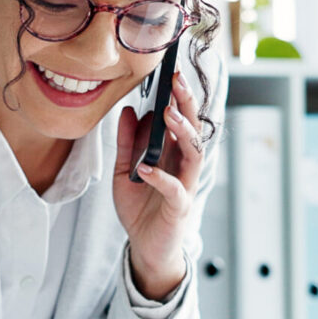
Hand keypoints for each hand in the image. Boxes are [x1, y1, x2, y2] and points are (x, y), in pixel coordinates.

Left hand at [113, 69, 205, 298]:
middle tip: (177, 80)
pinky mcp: (179, 208)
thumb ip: (127, 143)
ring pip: (193, 153)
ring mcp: (185, 185)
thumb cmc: (140, 208)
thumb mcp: (124, 171)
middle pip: (193, 128)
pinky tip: (146, 169)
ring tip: (168, 114)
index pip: (181, 119)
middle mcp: (183, 165)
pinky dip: (161, 178)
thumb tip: (129, 110)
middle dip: (186, 103)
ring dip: (182, 132)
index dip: (179, 96)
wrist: (144, 247)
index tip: (172, 71)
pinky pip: (174, 189)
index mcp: (173, 153)